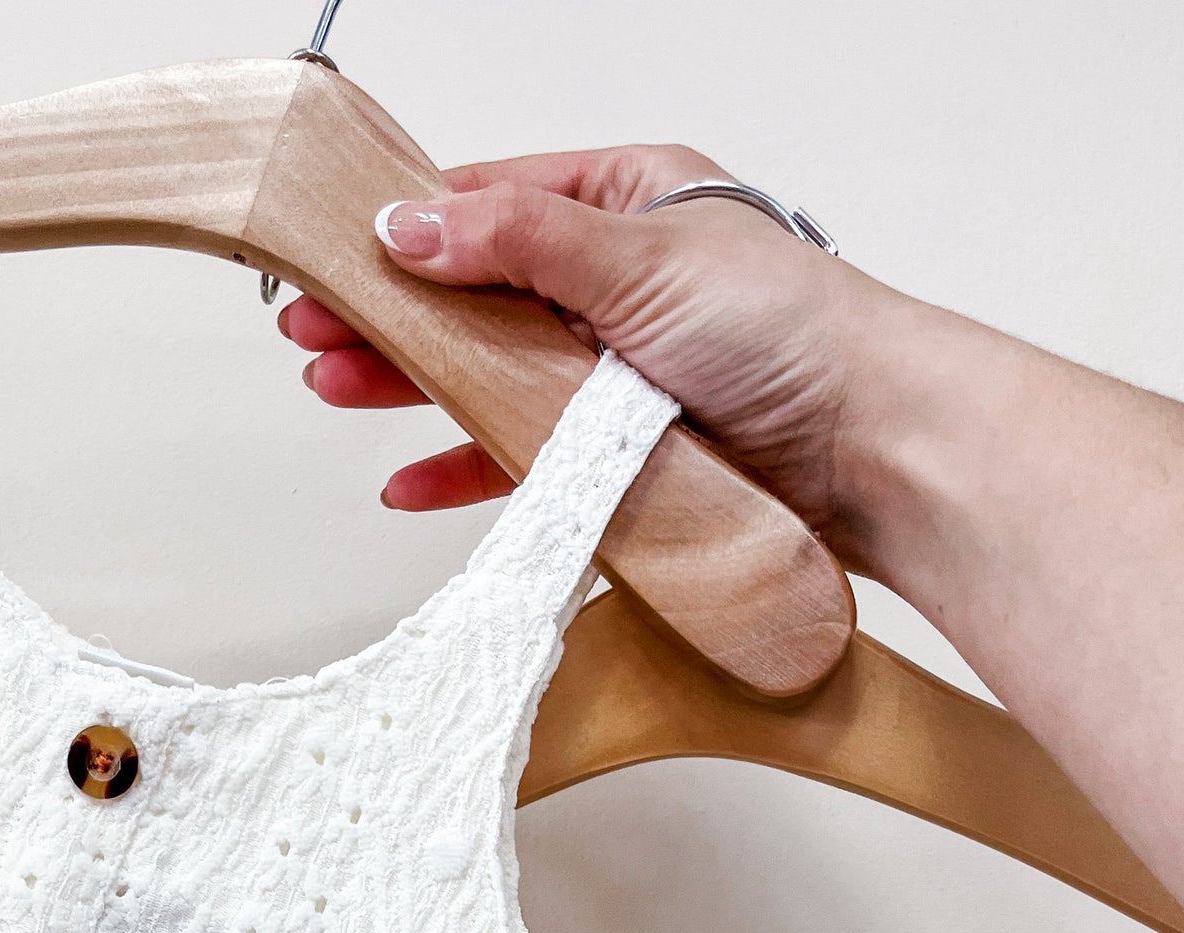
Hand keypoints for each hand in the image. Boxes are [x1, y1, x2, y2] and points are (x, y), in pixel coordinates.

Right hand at [280, 146, 894, 557]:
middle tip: (309, 328)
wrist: (874, 453)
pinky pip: (524, 458)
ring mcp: (619, 374)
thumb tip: (410, 226)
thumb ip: (518, 246)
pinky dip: (466, 467)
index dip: (410, 228)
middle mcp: (620, 284)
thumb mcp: (639, 259)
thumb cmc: (796, 336)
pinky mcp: (624, 456)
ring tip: (337, 391)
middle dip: (391, 315)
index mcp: (630, 204)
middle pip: (478, 296)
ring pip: (491, 376)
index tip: (336, 248)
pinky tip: (409, 477)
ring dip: (413, 388)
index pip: (495, 203)